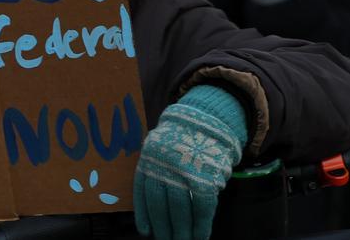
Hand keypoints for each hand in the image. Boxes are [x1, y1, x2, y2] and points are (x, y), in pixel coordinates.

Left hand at [134, 85, 247, 239]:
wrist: (206, 120)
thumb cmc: (180, 140)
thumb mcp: (159, 149)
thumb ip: (154, 173)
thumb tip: (151, 212)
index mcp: (149, 159)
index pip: (143, 193)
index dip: (144, 214)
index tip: (146, 232)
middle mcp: (164, 166)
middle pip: (161, 204)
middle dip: (165, 227)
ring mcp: (185, 172)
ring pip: (181, 209)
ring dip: (183, 230)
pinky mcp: (206, 177)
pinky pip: (202, 207)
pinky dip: (202, 225)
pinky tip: (200, 236)